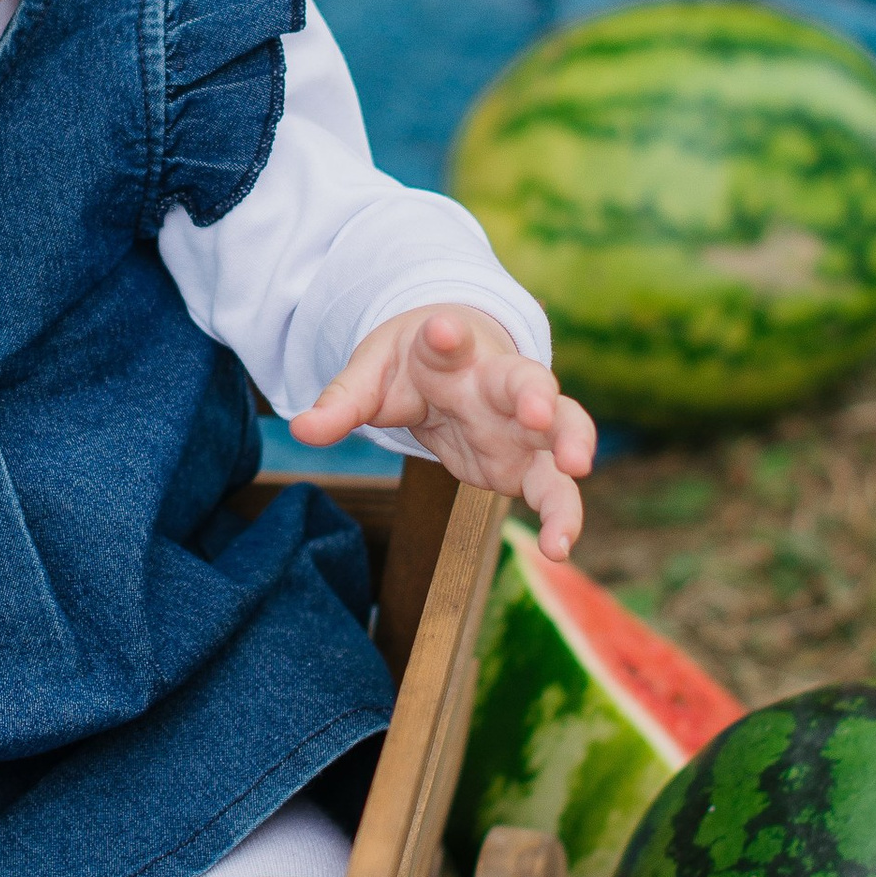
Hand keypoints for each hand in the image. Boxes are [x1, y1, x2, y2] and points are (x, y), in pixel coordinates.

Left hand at [291, 305, 596, 557]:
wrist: (452, 363)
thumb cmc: (410, 366)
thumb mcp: (370, 377)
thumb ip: (341, 404)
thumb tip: (299, 430)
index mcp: (451, 352)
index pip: (450, 337)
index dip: (447, 334)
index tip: (442, 328)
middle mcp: (497, 381)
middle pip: (526, 378)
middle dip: (534, 393)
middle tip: (537, 410)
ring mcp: (522, 422)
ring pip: (562, 426)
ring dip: (571, 445)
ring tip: (576, 469)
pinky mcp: (529, 463)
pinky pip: (555, 488)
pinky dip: (563, 515)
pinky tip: (560, 547)